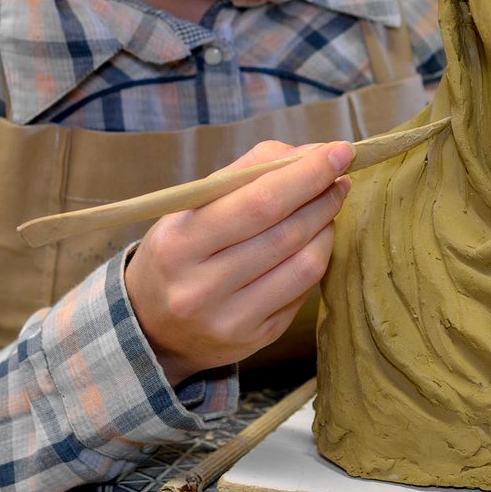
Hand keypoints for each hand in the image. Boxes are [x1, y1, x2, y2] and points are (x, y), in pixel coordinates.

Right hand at [125, 140, 352, 385]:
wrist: (151, 327)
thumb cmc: (177, 252)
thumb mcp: (190, 207)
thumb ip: (246, 172)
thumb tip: (308, 155)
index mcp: (179, 244)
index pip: (258, 202)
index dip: (305, 175)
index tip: (337, 152)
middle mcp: (202, 287)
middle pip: (285, 233)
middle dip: (322, 197)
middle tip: (339, 174)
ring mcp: (231, 319)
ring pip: (304, 265)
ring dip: (326, 227)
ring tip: (328, 206)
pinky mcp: (256, 339)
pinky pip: (303, 292)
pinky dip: (316, 258)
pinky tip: (313, 241)